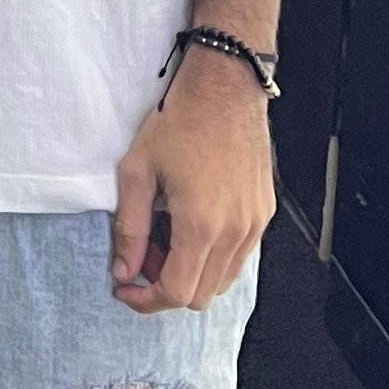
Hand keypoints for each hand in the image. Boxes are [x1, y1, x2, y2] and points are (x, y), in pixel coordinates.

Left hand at [109, 50, 274, 313]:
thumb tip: (124, 271)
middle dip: (166, 286)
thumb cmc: (179, 121)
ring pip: (223, 280)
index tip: (126, 289)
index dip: (146, 300)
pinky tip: (192, 225)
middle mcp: (235, 231)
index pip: (177, 293)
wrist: (225, 88)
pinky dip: (214, 257)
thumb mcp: (138, 172)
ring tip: (167, 237)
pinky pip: (239, 256)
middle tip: (143, 256)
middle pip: (201, 295)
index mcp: (201, 225)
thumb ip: (130, 229)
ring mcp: (255, 224)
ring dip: (192, 273)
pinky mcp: (264, 213)